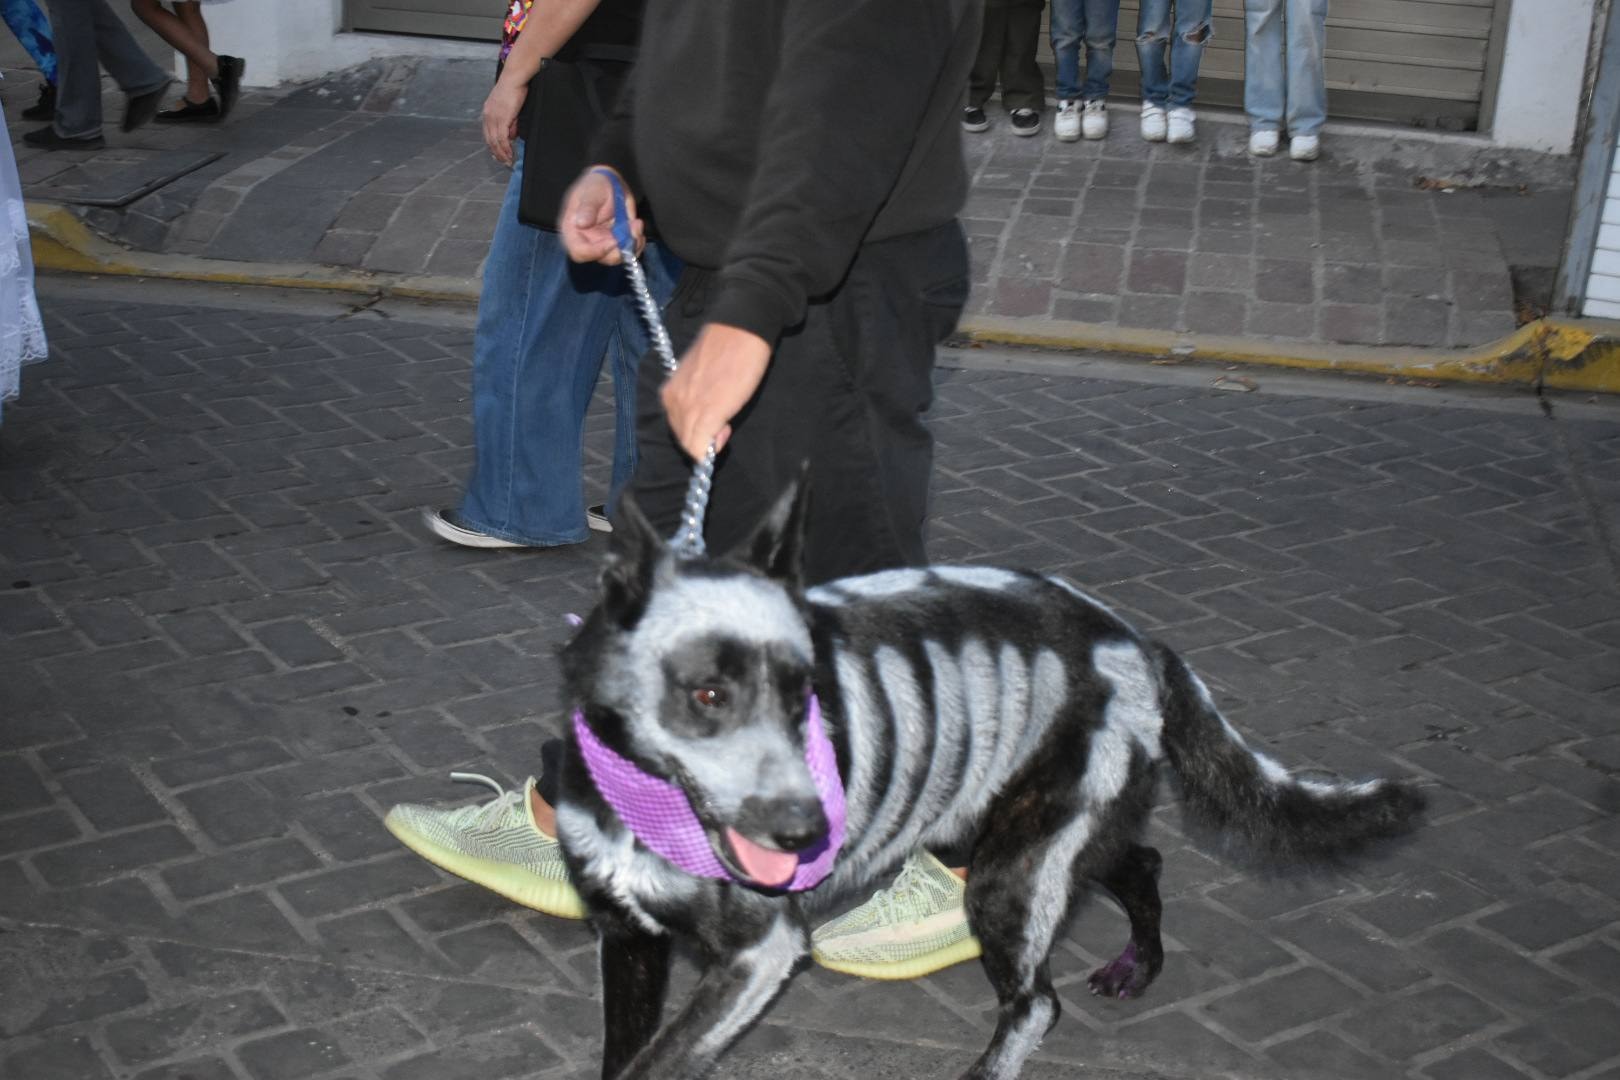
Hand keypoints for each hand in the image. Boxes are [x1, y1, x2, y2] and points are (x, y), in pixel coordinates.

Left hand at [482, 75, 527, 164]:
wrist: (514, 78)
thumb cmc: (514, 89)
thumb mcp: (509, 107)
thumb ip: (509, 122)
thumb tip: (511, 135)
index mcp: (487, 112)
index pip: (487, 133)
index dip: (492, 146)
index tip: (497, 155)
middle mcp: (488, 116)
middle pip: (489, 140)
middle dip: (497, 153)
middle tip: (504, 162)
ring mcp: (494, 117)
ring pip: (495, 141)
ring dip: (502, 153)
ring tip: (508, 161)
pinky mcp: (502, 118)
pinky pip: (502, 138)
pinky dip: (506, 148)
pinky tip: (510, 153)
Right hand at [560, 167, 642, 264]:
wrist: (608, 182)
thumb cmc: (594, 185)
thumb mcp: (591, 191)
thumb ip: (587, 207)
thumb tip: (580, 223)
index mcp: (573, 230)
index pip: (579, 251)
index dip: (595, 252)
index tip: (612, 241)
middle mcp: (587, 240)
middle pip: (601, 258)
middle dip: (619, 249)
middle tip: (632, 230)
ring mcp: (603, 243)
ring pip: (617, 256)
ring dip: (631, 244)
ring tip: (636, 224)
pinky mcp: (616, 242)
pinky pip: (628, 251)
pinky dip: (637, 243)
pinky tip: (636, 227)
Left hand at [660, 324, 772, 459]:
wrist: (740, 331)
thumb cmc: (725, 351)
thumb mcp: (699, 378)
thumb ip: (695, 399)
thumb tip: (703, 419)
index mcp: (669, 393)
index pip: (678, 429)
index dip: (697, 430)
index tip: (715, 419)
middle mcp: (672, 403)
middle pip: (683, 439)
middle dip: (703, 437)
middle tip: (724, 420)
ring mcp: (686, 411)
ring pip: (691, 446)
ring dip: (710, 440)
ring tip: (727, 418)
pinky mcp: (705, 417)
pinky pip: (700, 449)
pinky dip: (711, 449)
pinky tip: (725, 428)